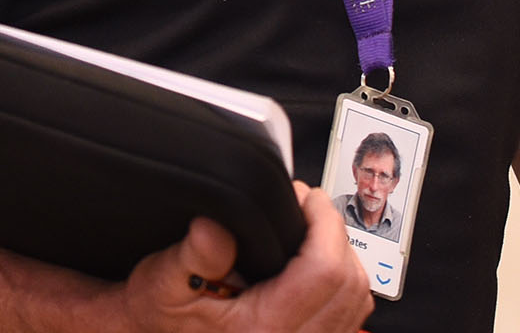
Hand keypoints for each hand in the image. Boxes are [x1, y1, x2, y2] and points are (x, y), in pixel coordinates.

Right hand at [115, 183, 370, 331]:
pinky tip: (317, 260)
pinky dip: (343, 280)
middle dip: (335, 233)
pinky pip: (350, 311)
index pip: (323, 272)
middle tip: (306, 207)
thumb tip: (215, 227)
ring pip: (356, 298)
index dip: (323, 223)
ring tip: (312, 231)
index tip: (305, 198)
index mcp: (262, 328)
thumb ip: (192, 254)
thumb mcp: (163, 281)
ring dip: (343, 256)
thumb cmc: (163, 314)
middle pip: (349, 283)